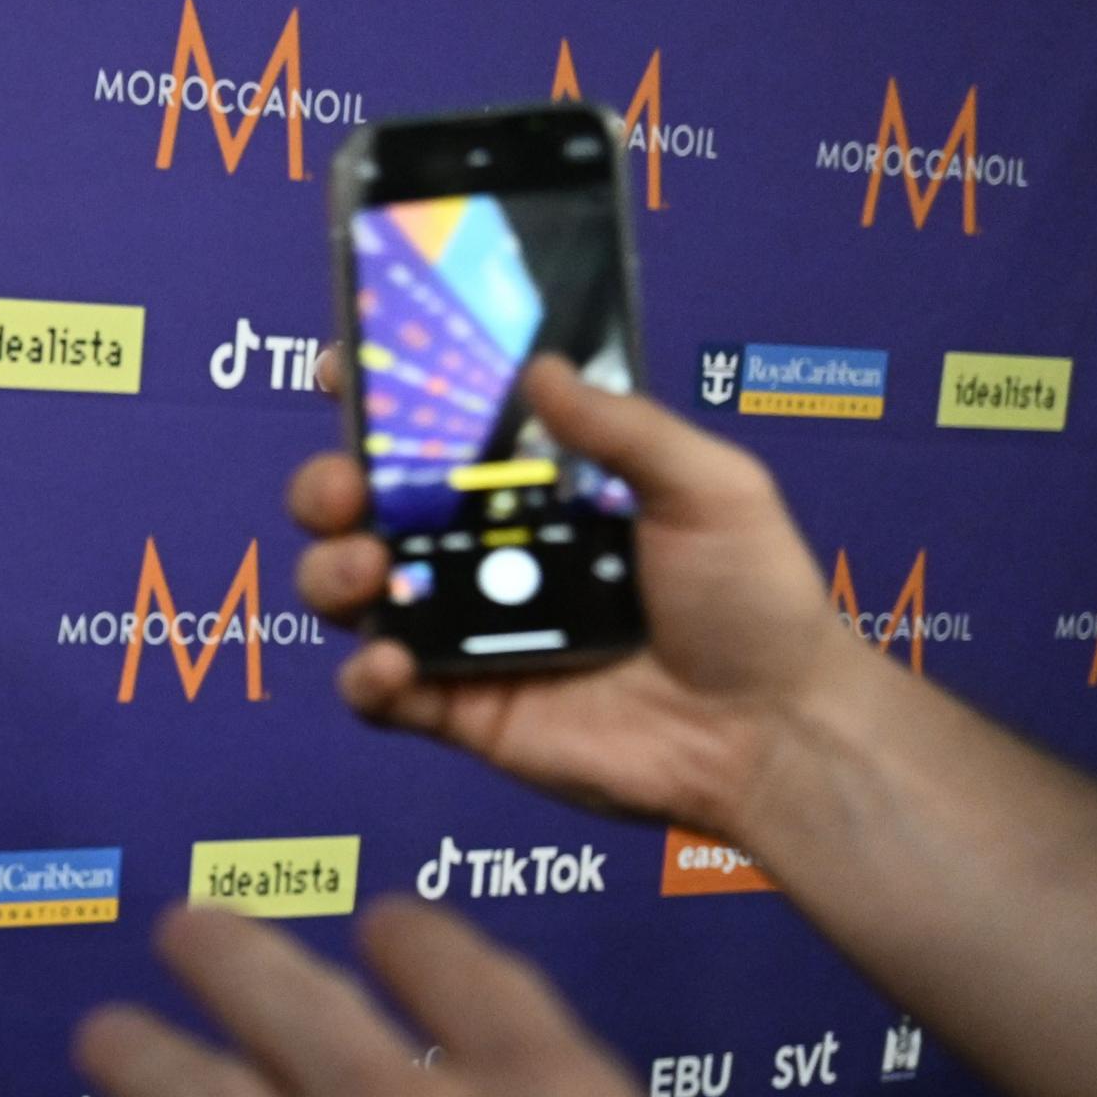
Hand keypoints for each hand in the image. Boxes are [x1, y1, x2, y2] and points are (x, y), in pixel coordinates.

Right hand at [291, 352, 870, 833]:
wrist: (769, 730)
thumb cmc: (754, 600)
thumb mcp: (709, 488)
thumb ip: (624, 427)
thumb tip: (540, 365)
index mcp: (535, 489)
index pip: (437, 432)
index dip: (380, 398)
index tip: (344, 367)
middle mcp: (484, 553)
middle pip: (364, 507)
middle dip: (327, 486)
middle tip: (345, 489)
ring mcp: (463, 632)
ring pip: (350, 591)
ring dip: (330, 571)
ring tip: (368, 570)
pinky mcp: (457, 709)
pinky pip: (376, 694)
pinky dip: (364, 677)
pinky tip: (392, 663)